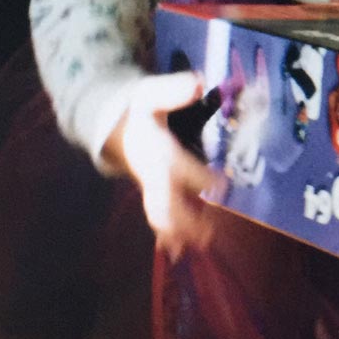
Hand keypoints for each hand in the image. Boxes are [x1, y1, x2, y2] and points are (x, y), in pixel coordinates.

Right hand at [100, 71, 227, 257]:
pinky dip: (168, 237)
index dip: (201, 177)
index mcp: (156, 150)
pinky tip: (179, 255)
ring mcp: (151, 187)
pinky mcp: (153, 194)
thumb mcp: (151, 92)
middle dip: (185, 219)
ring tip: (199, 248)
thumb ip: (173, 90)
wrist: (115, 124)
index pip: (181, 167)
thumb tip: (198, 83)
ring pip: (162, 215)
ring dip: (180, 233)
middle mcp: (152, 174)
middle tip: (208, 234)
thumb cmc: (140, 108)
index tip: (223, 184)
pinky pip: (159, 218)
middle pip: (166, 202)